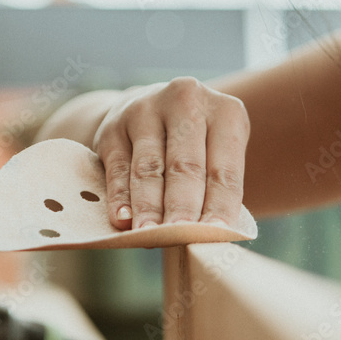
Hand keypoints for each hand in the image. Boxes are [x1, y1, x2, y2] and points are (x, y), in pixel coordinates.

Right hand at [92, 77, 250, 230]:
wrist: (149, 110)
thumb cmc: (197, 146)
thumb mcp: (217, 153)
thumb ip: (216, 189)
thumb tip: (211, 235)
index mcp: (226, 111)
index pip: (224, 169)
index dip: (220, 206)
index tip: (215, 236)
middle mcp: (187, 101)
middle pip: (185, 166)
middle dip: (183, 208)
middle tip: (181, 238)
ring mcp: (147, 109)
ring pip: (149, 168)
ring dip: (149, 207)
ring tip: (150, 236)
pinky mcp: (114, 126)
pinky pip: (118, 168)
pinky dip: (120, 197)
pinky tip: (122, 221)